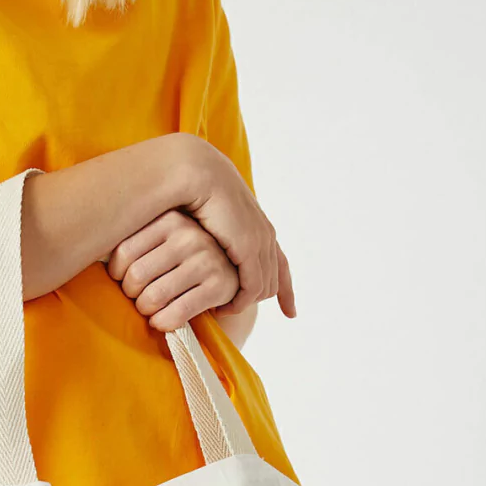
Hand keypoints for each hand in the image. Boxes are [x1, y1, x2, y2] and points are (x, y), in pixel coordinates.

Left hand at [105, 210, 240, 331]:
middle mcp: (190, 235)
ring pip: (153, 298)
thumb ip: (134, 237)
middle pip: (136, 277)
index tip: (122, 279)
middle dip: (131, 295)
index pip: (123, 252)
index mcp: (171, 218)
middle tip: (138, 297)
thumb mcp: (162, 238)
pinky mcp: (220, 286)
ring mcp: (207, 260)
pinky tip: (162, 320)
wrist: (232, 272)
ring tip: (150, 308)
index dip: (116, 275)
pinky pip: (175, 315)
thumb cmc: (183, 258)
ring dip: (146, 311)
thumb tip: (86, 249)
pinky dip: (162, 324)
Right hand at [169, 133, 295, 319]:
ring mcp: (260, 242)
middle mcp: (266, 234)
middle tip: (250, 311)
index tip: (291, 312)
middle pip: (276, 278)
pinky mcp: (249, 250)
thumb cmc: (194, 193)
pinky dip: (238, 302)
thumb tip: (208, 246)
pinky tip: (221, 307)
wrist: (197, 174)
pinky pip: (251, 287)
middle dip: (271, 297)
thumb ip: (215, 236)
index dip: (287, 288)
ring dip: (245, 302)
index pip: (280, 262)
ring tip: (223, 310)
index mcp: (259, 225)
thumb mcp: (210, 219)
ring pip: (264, 286)